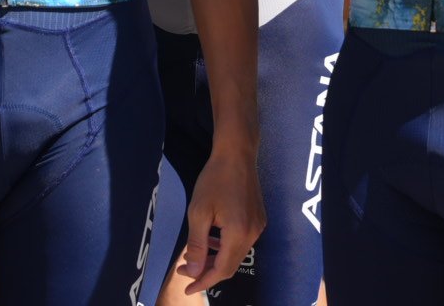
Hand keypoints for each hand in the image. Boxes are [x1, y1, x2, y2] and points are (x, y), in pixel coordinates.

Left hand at [177, 145, 264, 293]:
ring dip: (215, 259)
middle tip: (184, 269)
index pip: (222, 270)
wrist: (237, 154)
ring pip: (235, 254)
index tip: (187, 288)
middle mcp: (253, 234)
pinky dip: (225, 247)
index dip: (204, 282)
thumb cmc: (214, 179)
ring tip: (194, 257)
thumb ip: (197, 245)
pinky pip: (241, 242)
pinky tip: (211, 240)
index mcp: (238, 233)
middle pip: (230, 265)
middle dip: (207, 271)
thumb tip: (194, 271)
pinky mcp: (258, 219)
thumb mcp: (199, 212)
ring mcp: (258, 226)